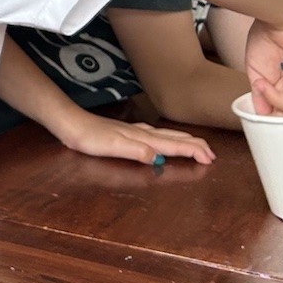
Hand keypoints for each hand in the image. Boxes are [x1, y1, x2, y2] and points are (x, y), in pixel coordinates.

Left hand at [60, 111, 214, 167]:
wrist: (72, 123)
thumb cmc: (90, 138)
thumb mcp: (112, 147)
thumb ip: (136, 151)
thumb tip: (158, 158)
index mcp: (143, 138)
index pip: (175, 145)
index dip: (194, 151)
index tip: (210, 159)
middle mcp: (143, 133)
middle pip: (175, 138)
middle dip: (195, 146)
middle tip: (211, 155)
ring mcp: (136, 131)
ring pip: (167, 136)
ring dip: (184, 142)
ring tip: (196, 147)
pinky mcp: (127, 132)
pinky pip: (156, 136)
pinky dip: (168, 140)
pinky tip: (163, 141)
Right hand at [244, 17, 282, 115]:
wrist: (275, 18)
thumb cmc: (266, 37)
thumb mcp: (256, 73)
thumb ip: (261, 95)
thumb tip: (261, 113)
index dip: (271, 112)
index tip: (259, 110)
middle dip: (273, 105)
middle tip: (260, 91)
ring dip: (278, 95)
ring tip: (267, 80)